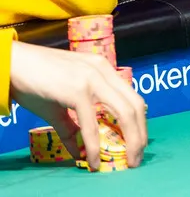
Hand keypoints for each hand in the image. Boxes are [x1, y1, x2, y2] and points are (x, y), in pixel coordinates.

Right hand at [9, 41, 147, 170]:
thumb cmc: (33, 81)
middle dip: (140, 135)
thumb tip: (78, 151)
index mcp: (103, 69)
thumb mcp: (60, 102)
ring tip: (128, 161)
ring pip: (124, 112)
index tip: (137, 143)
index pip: (132, 97)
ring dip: (130, 140)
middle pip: (135, 105)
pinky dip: (95, 146)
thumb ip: (71, 125)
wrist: (11, 64)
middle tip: (137, 158)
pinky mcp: (77, 91)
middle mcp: (103, 71)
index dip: (140, 122)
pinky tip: (93, 161)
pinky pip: (91, 124)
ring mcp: (92, 79)